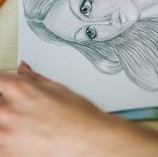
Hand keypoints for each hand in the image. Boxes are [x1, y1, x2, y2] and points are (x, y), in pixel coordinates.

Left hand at [0, 62, 157, 156]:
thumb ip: (33, 78)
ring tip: (23, 121)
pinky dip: (7, 137)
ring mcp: (5, 135)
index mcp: (19, 90)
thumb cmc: (77, 115)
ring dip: (5, 119)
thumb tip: (22, 70)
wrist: (88, 141)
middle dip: (5, 99)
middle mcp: (8, 111)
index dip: (3, 81)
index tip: (5, 84)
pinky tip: (21, 134)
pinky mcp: (7, 153)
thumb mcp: (55, 87)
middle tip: (18, 104)